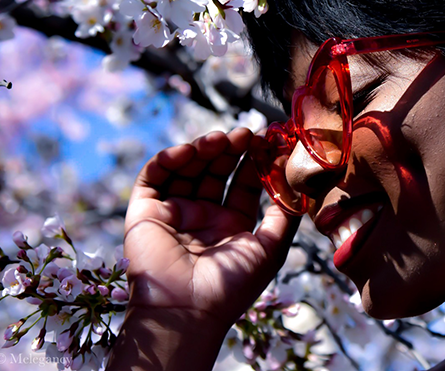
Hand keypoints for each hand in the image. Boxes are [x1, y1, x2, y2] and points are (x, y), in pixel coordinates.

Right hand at [122, 127, 298, 328]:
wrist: (188, 311)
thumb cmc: (233, 285)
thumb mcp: (271, 247)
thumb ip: (286, 212)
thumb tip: (298, 179)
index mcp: (233, 225)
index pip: (245, 183)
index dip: (256, 160)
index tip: (268, 139)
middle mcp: (204, 217)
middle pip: (217, 170)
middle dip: (231, 149)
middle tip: (245, 133)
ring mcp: (175, 213)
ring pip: (188, 168)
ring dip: (203, 149)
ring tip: (220, 139)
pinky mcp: (145, 213)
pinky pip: (154, 178)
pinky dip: (168, 160)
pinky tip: (188, 151)